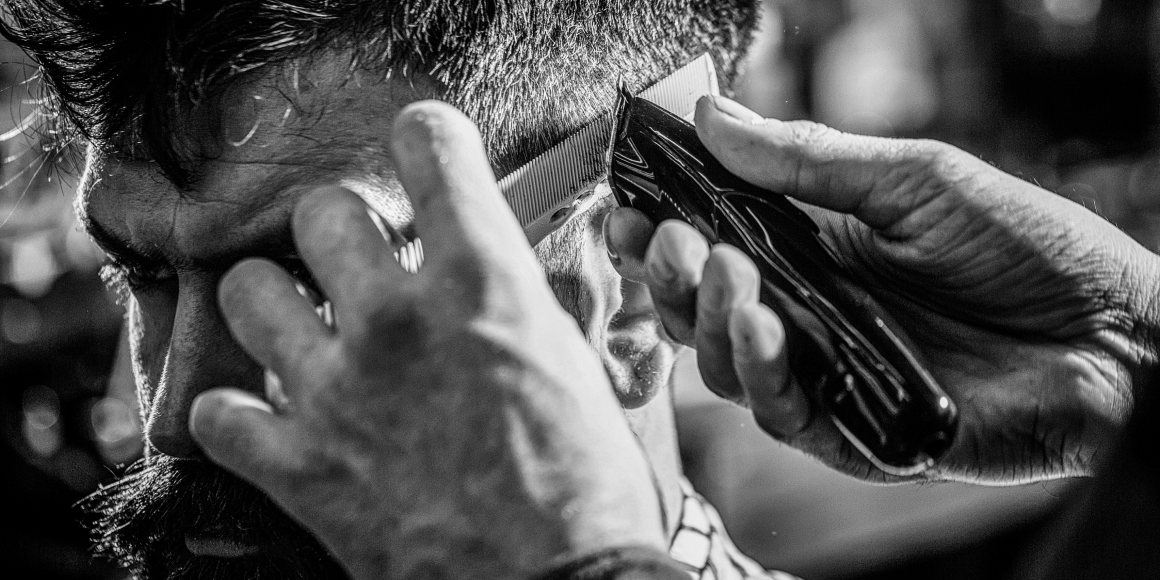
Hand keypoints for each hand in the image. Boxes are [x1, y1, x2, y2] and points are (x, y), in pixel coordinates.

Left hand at [187, 102, 663, 579]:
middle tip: (365, 267)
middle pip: (322, 212)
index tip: (427, 155)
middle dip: (344, 230)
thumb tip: (510, 266)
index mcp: (484, 285)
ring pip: (249, 292)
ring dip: (277, 305)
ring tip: (305, 332)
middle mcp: (398, 320)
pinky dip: (238, 414)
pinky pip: (216, 413)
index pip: (431, 148)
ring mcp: (338, 392)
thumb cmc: (587, 487)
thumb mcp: (579, 372)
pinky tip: (271, 420)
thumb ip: (530, 304)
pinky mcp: (298, 468)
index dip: (428, 139)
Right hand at [605, 95, 1159, 483]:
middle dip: (668, 274)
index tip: (628, 201)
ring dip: (706, 318)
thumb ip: (807, 158)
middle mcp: (807, 315)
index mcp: (814, 251)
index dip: (661, 225)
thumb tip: (710, 113)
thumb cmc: (1028, 248)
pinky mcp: (854, 432)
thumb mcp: (914, 181)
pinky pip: (782, 413)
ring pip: (725, 363)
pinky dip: (758, 371)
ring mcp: (827, 374)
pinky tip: (761, 326)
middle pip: (700, 308)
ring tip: (721, 272)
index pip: (712, 240)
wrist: (1119, 336)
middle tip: (664, 237)